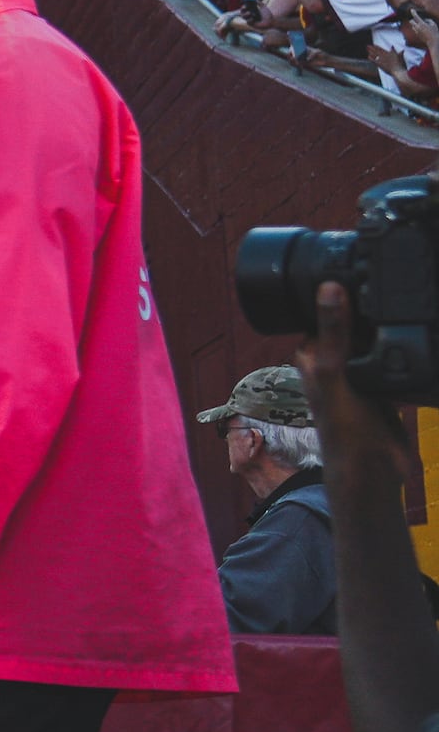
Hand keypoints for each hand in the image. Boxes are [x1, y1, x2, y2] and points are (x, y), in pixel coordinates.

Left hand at [300, 281, 400, 499]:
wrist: (372, 470)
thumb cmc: (343, 428)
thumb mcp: (335, 374)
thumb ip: (333, 334)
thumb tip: (328, 289)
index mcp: (313, 354)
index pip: (322, 309)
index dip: (339, 288)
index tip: (358, 261)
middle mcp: (334, 360)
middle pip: (354, 320)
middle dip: (369, 303)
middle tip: (392, 278)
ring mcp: (360, 372)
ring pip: (375, 336)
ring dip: (389, 325)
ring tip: (407, 302)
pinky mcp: (384, 385)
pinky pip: (394, 356)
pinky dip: (404, 346)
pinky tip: (419, 333)